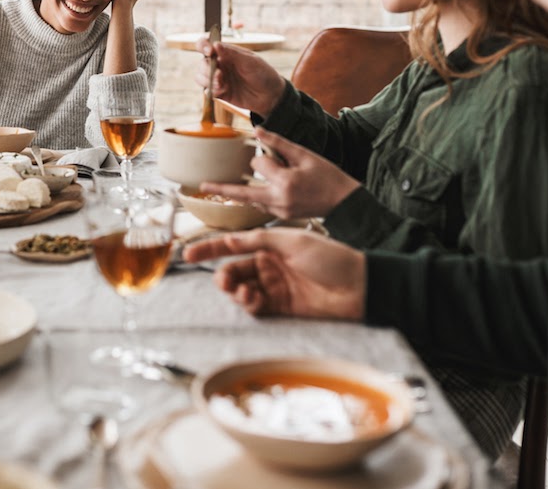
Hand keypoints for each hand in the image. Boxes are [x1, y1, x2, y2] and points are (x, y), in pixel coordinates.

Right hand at [184, 227, 365, 318]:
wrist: (359, 287)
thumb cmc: (331, 258)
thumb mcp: (292, 240)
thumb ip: (258, 240)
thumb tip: (230, 242)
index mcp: (271, 244)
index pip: (233, 245)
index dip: (210, 249)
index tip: (188, 253)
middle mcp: (270, 265)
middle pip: (234, 269)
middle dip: (224, 275)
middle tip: (224, 281)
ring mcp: (274, 287)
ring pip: (241, 289)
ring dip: (236, 291)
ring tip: (241, 292)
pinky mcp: (281, 307)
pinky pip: (255, 306)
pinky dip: (248, 303)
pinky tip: (253, 300)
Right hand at [194, 40, 284, 117]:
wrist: (270, 96)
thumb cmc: (263, 74)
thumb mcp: (250, 61)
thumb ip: (232, 53)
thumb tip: (216, 44)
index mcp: (226, 53)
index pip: (206, 44)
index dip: (203, 46)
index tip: (209, 52)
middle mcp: (219, 64)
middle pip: (202, 63)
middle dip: (207, 69)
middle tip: (219, 75)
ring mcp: (218, 78)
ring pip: (200, 77)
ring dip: (208, 81)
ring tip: (222, 85)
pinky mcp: (219, 92)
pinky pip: (207, 91)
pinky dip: (211, 91)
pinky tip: (222, 92)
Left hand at [200, 128, 360, 219]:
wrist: (345, 203)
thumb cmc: (328, 177)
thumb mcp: (306, 155)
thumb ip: (280, 144)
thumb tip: (258, 130)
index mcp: (285, 183)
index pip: (258, 165)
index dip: (263, 156)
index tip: (272, 154)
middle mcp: (278, 200)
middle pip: (242, 192)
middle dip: (222, 188)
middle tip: (202, 185)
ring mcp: (279, 211)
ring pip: (249, 199)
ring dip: (238, 191)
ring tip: (213, 187)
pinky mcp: (281, 215)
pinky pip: (259, 204)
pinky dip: (253, 196)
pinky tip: (246, 191)